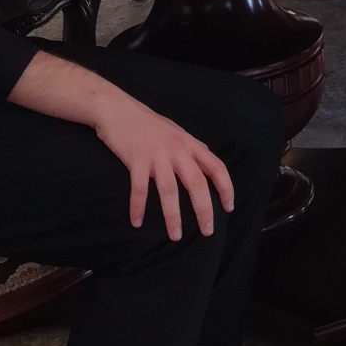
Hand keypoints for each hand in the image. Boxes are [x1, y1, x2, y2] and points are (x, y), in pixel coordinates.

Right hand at [90, 92, 233, 238]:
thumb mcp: (176, 132)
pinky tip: (136, 222)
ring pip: (169, 191)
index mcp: (189, 144)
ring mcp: (156, 155)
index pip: (216, 167)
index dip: (226, 188)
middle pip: (196, 183)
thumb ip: (191, 149)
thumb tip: (207, 164)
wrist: (117, 109)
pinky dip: (138, 207)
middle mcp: (177, 149)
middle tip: (207, 231)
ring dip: (173, 216)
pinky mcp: (135, 159)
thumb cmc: (147, 123)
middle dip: (204, 210)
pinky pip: (139, 188)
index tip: (229, 207)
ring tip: (175, 235)